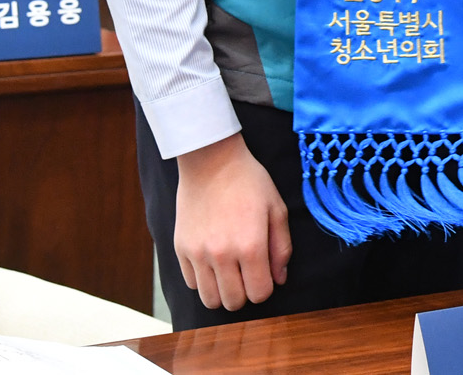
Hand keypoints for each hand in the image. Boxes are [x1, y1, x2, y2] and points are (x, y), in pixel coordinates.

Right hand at [175, 134, 291, 311]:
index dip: (265, 288)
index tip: (264, 273)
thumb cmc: (248, 181)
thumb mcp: (276, 209)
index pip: (259, 294)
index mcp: (251, 245)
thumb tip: (279, 279)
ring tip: (228, 273)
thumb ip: (282, 248)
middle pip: (234, 302)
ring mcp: (198, 253)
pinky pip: (191, 283)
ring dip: (222, 292)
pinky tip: (211, 262)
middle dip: (245, 293)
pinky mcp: (180, 248)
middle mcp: (222, 254)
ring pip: (210, 299)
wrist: (211, 160)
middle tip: (246, 274)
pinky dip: (203, 280)